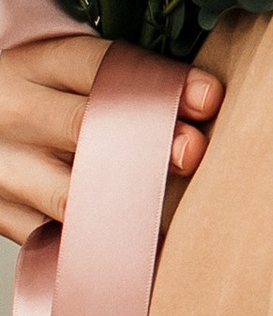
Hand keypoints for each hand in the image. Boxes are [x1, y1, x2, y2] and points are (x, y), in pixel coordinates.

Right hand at [0, 30, 221, 244]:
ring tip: (176, 218)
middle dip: (148, 141)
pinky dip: (97, 245)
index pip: (101, 67)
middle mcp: (14, 111)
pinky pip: (53, 237)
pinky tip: (134, 251)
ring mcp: (2, 167)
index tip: (209, 98)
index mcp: (37, 65)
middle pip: (86, 126)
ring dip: (130, 207)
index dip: (158, 84)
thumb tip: (207, 104)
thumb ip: (125, 83)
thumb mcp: (65, 74)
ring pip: (71, 194)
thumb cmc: (41, 100)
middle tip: (194, 153)